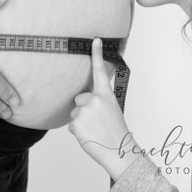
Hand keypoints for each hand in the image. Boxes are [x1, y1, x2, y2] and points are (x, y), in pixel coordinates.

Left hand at [69, 38, 139, 178]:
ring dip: (81, 122)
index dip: (97, 54)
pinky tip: (89, 136)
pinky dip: (78, 132)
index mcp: (106, 95)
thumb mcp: (112, 111)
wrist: (119, 151)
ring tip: (94, 131)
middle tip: (97, 123)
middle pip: (79, 99)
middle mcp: (95, 99)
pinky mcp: (75, 122)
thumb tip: (84, 102)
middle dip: (83, 110)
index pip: (101, 71)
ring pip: (74, 113)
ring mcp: (84, 110)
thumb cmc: (116, 133)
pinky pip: (71, 125)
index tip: (95, 39)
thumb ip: (99, 102)